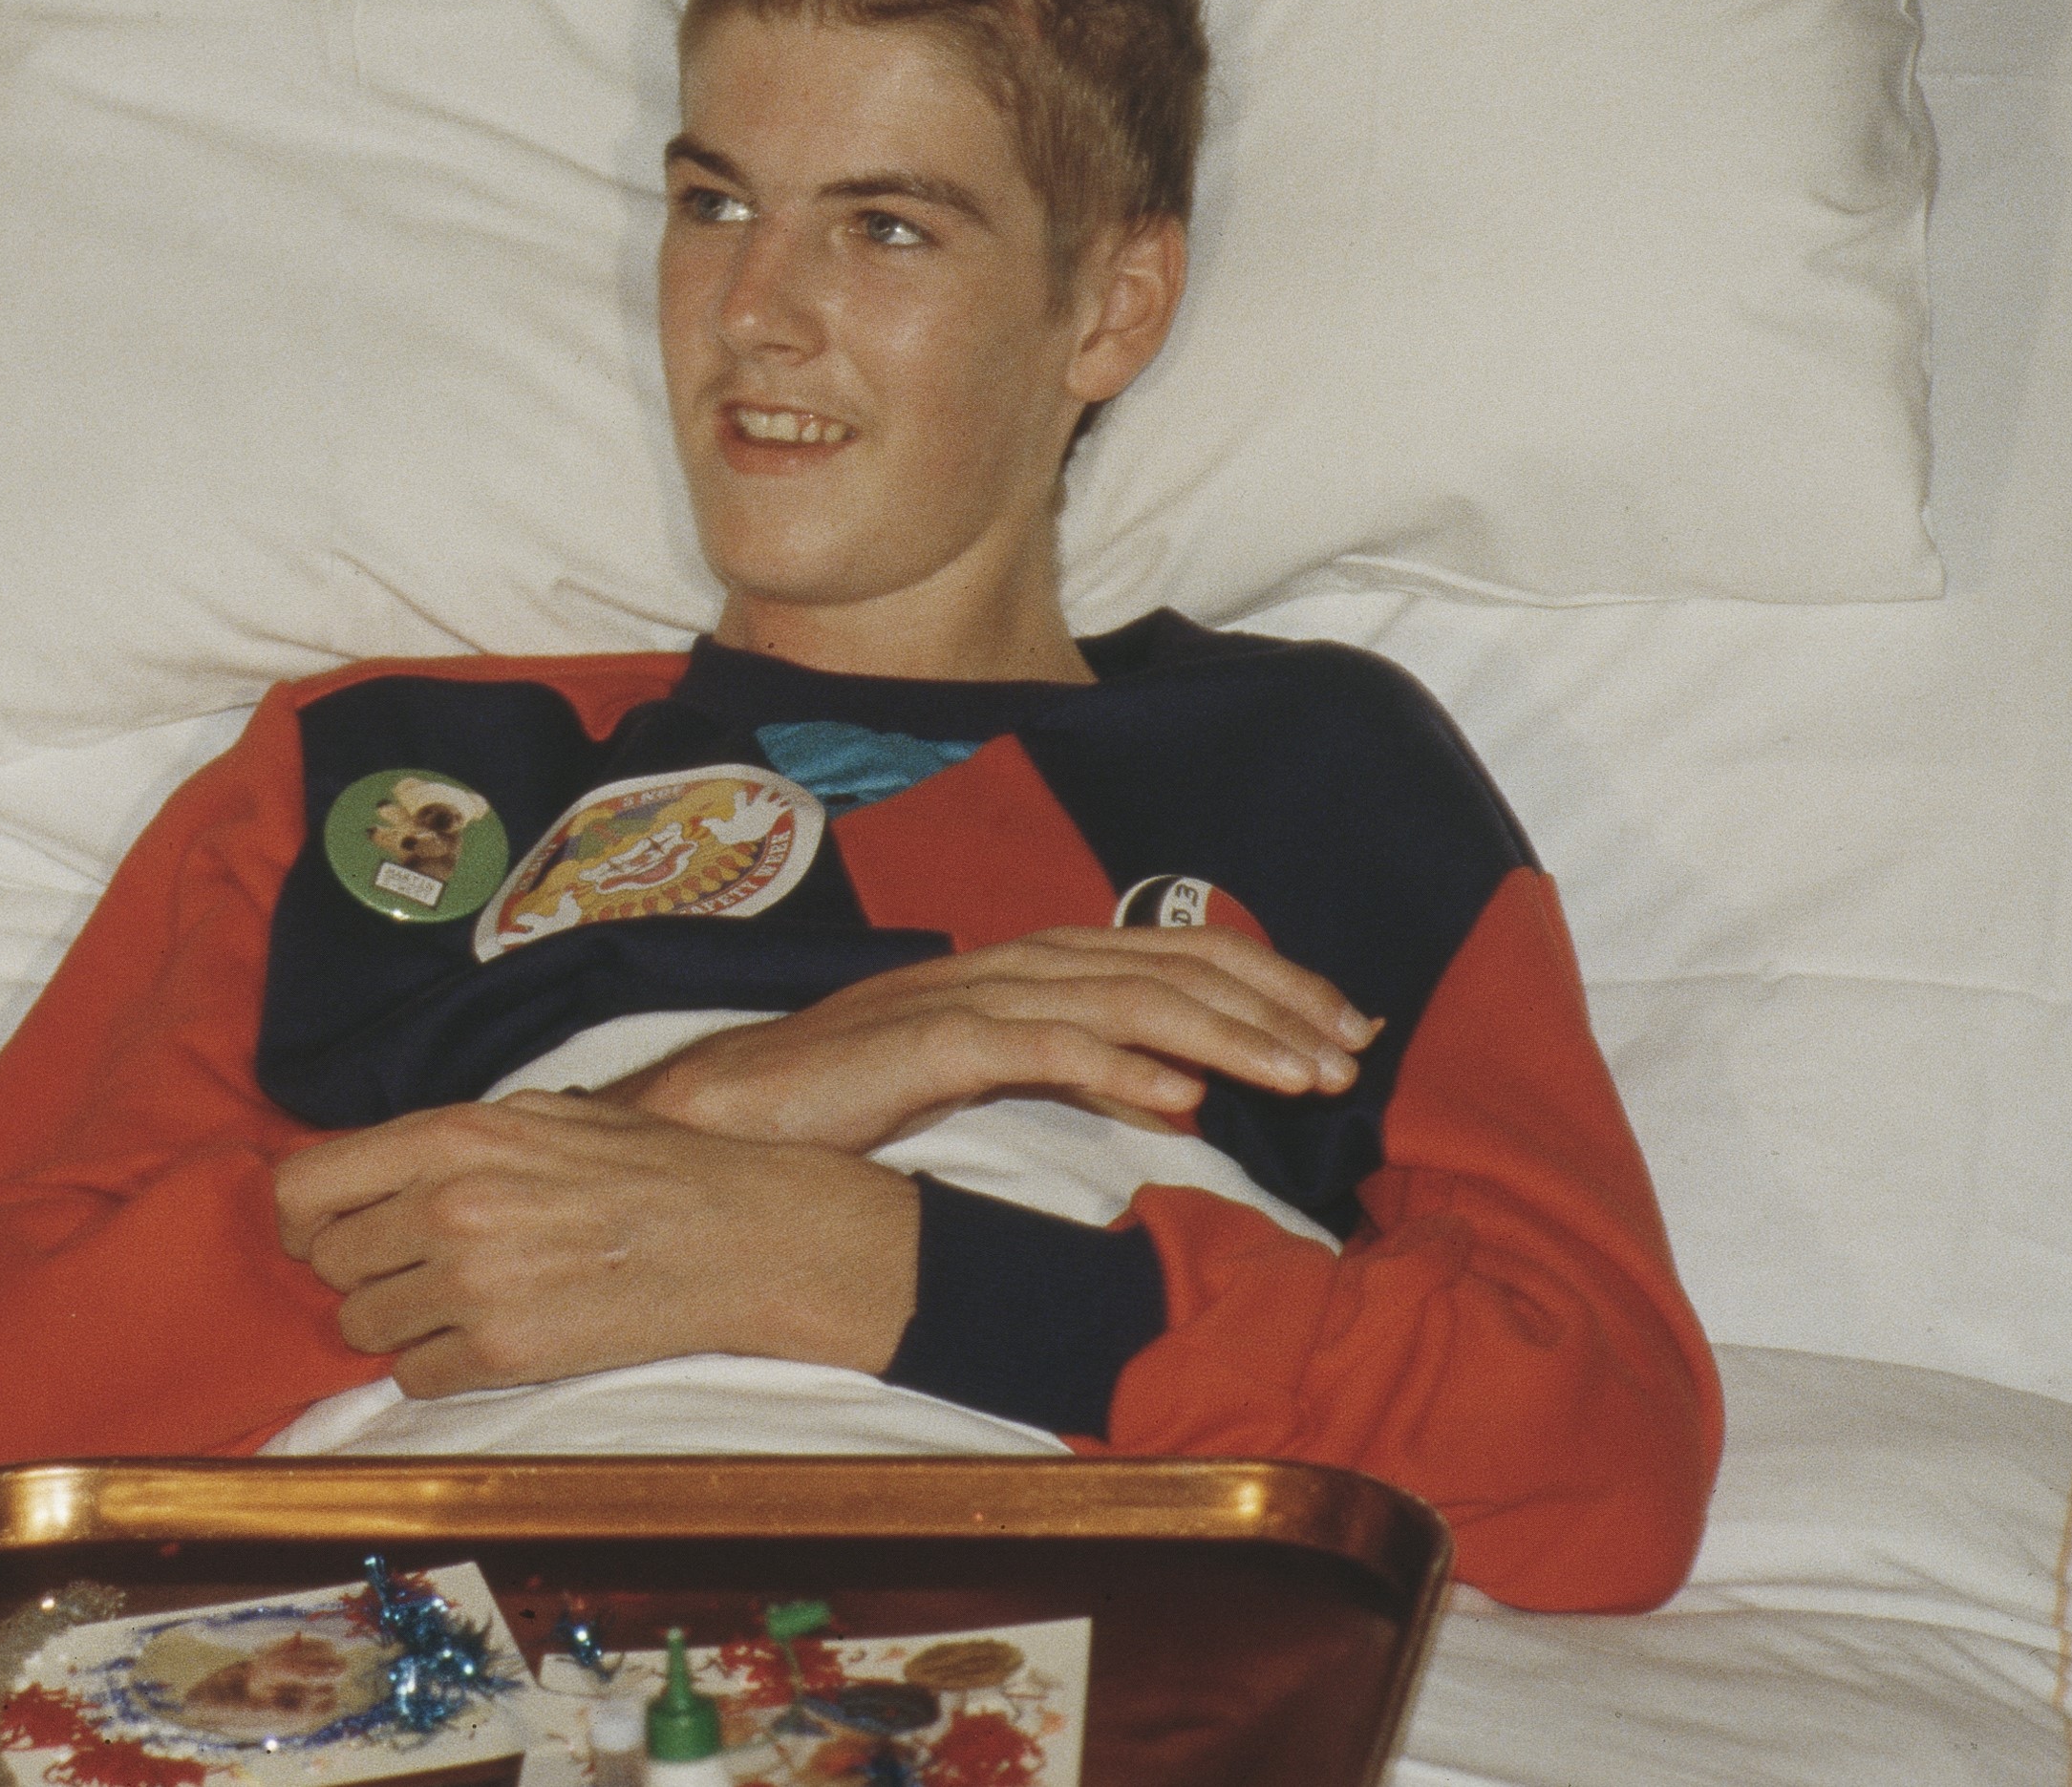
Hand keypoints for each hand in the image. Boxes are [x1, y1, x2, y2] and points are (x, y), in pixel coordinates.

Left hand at [272, 1089, 918, 1392]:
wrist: (731, 1235)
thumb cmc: (639, 1167)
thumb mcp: (532, 1116)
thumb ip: (442, 1142)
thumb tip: (370, 1173)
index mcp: (446, 1138)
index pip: (303, 1188)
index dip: (300, 1220)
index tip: (321, 1235)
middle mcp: (445, 1209)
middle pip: (328, 1263)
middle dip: (358, 1273)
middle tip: (407, 1272)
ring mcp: (471, 1286)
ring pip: (361, 1327)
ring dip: (394, 1324)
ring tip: (452, 1306)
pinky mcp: (503, 1355)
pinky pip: (415, 1376)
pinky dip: (434, 1366)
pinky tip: (481, 1340)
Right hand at [615, 924, 1371, 1153]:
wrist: (716, 1121)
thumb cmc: (838, 1109)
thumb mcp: (975, 1082)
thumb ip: (1064, 1068)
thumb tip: (1173, 1091)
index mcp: (1015, 968)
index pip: (1161, 950)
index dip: (1261, 977)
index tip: (1341, 1024)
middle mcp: (997, 967)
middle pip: (1159, 959)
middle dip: (1271, 999)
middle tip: (1355, 1046)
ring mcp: (958, 1000)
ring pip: (1119, 997)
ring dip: (1224, 1033)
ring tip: (1302, 1075)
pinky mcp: (921, 1046)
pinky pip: (1036, 1049)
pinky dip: (1115, 1068)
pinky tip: (1182, 1103)